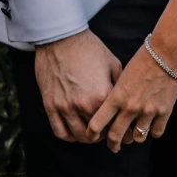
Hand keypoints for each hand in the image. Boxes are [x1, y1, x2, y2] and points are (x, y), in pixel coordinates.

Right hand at [35, 28, 121, 142]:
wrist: (61, 38)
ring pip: (79, 136)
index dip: (121, 127)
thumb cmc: (89, 48)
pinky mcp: (51, 106)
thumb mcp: (112, 64)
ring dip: (88, 137)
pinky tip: (76, 131)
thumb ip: (119, 86)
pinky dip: (70, 136)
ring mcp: (65, 107)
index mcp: (102, 95)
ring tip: (94, 132)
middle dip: (105, 134)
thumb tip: (125, 102)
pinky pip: (60, 132)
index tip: (126, 131)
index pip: (115, 122)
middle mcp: (83, 105)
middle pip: (97, 133)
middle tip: (109, 132)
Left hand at [87, 43, 176, 152]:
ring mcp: (148, 111)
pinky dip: (153, 131)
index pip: (97, 123)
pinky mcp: (164, 111)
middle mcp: (130, 107)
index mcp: (117, 96)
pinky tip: (152, 125)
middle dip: (112, 144)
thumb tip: (114, 107)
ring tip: (136, 133)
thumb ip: (118, 93)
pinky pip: (156, 132)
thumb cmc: (143, 58)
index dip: (92, 133)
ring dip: (135, 137)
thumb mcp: (123, 74)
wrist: (167, 51)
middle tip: (113, 146)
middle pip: (115, 136)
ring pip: (137, 138)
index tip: (92, 135)